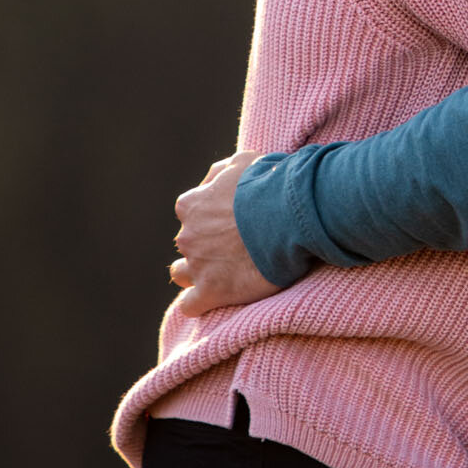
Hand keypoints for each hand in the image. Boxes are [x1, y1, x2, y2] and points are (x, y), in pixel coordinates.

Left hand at [169, 149, 278, 315]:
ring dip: (195, 275)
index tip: (231, 222)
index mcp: (191, 205)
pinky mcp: (211, 292)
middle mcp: (188, 236)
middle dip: (204, 246)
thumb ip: (222, 171)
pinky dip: (200, 303)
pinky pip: (191, 305)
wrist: (286, 215)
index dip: (210, 218)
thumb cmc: (268, 184)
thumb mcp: (243, 161)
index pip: (190, 213)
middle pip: (187, 244)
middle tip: (235, 247)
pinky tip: (217, 299)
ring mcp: (197, 266)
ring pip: (181, 274)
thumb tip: (214, 181)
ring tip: (222, 274)